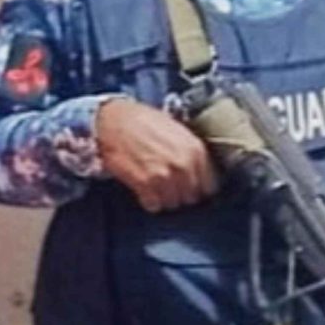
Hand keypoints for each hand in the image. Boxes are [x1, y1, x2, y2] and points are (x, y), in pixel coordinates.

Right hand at [95, 96, 218, 211]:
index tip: (190, 188)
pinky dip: (149, 201)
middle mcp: (183, 165)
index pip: (209, 186)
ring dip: (165, 199)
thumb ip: (191, 152)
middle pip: (191, 198)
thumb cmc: (144, 121)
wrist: (114, 119)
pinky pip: (153, 205)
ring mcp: (164, 176)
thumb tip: (199, 172)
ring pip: (173, 204)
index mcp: (196, 151)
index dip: (199, 188)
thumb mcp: (178, 131)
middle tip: (170, 189)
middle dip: (181, 195)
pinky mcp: (143, 183)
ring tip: (156, 190)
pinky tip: (144, 191)